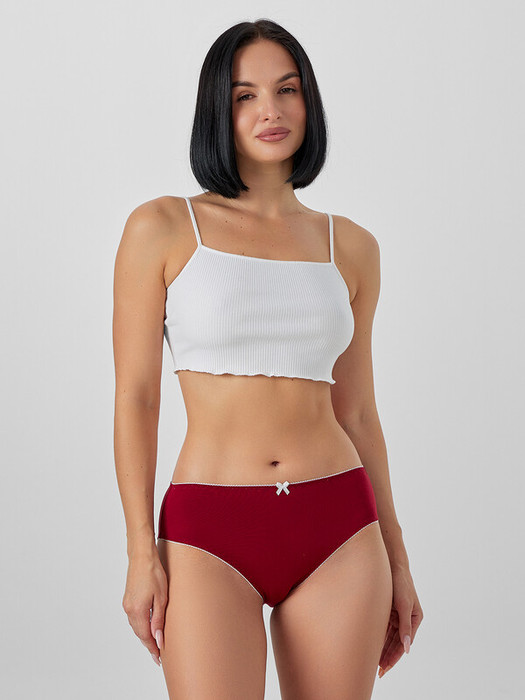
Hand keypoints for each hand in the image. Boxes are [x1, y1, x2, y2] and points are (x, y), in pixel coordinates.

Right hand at [122, 552, 167, 666]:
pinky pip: (134, 618)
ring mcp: (127, 604)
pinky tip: (147, 626)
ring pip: (136, 626)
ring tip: (155, 643)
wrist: (142, 556)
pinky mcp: (127, 599)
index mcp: (137, 611)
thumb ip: (158, 620)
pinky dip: (141, 625)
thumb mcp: (161, 598)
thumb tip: (158, 639)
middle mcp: (129, 610)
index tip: (159, 658)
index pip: (145, 636)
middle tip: (158, 655)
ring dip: (144, 635)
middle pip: (139, 633)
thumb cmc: (154, 573)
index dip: (152, 648)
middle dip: (148, 644)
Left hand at [378, 565, 422, 677]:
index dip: (395, 657)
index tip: (385, 668)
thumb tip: (407, 648)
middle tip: (379, 672)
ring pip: (389, 637)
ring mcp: (397, 615)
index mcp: (415, 619)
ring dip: (383, 650)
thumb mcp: (404, 604)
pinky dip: (379, 638)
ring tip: (374, 663)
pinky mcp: (389, 610)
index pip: (404, 644)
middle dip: (388, 657)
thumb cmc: (400, 583)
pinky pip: (384, 628)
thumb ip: (405, 626)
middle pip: (396, 643)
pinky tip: (372, 646)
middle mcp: (407, 619)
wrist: (391, 564)